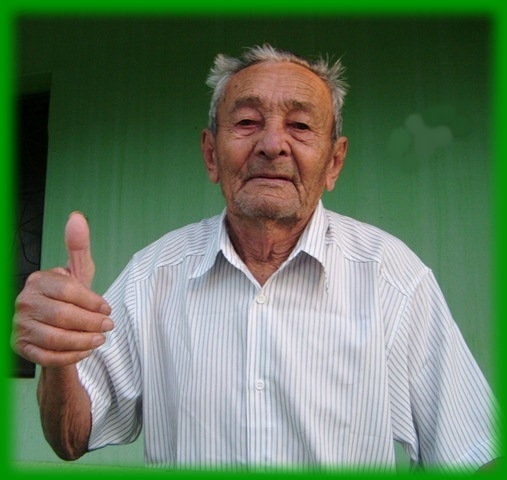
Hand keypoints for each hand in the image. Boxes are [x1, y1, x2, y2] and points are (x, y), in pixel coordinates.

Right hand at [12, 212, 112, 366]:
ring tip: (100, 339)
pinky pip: (48, 357)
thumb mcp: (76, 273)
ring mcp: (20, 326)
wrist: (53, 326)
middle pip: (63, 316)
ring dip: (85, 341)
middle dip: (92, 323)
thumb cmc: (68, 297)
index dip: (92, 301)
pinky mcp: (21, 347)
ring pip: (56, 338)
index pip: (68, 291)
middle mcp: (24, 302)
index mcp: (38, 281)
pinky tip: (86, 350)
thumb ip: (78, 247)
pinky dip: (72, 356)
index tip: (107, 308)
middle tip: (108, 326)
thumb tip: (77, 217)